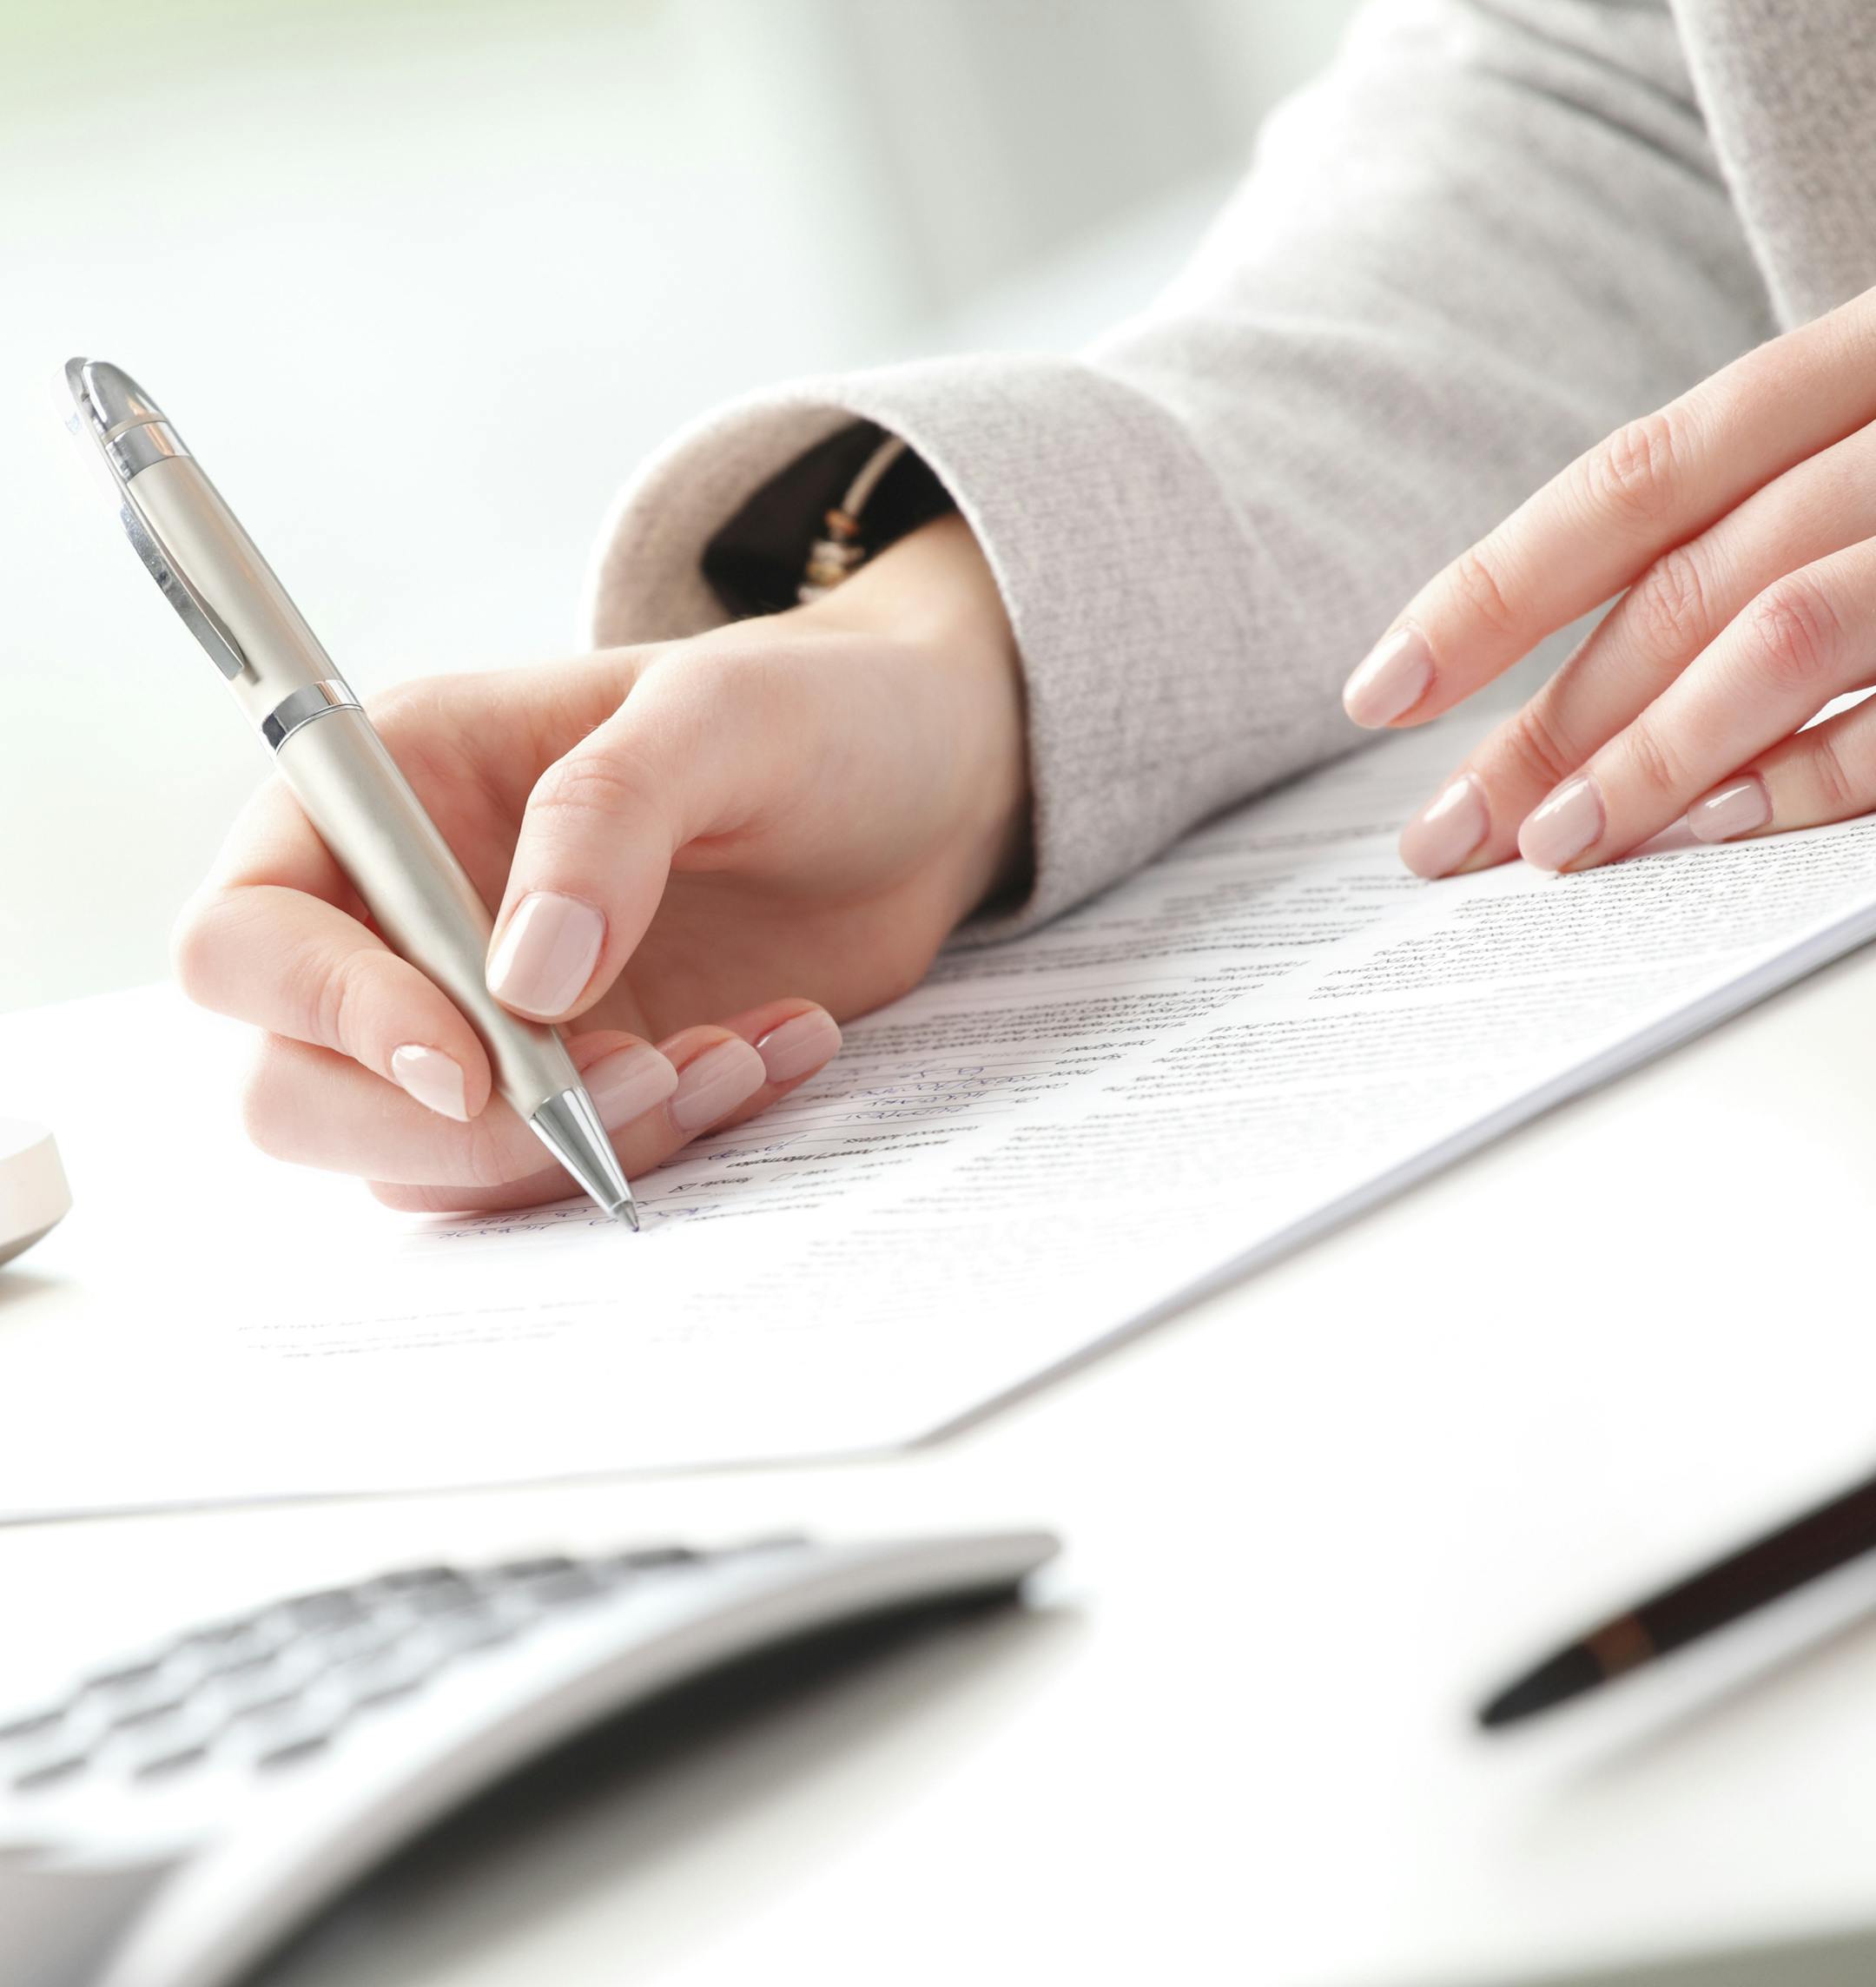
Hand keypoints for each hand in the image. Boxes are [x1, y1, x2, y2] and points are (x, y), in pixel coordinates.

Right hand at [174, 514, 1028, 1212]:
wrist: (922, 781)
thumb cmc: (811, 709)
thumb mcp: (720, 717)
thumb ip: (607, 819)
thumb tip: (519, 982)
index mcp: (394, 795)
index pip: (249, 937)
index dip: (329, 1013)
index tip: (472, 1059)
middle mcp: (409, 919)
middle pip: (298, 1089)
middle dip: (456, 1126)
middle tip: (630, 1078)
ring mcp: (488, 1018)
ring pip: (432, 1160)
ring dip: (585, 1143)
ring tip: (738, 1050)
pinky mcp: (577, 1082)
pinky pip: (565, 1169)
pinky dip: (664, 1142)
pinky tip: (771, 1050)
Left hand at [1340, 288, 1875, 876]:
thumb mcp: (1865, 463)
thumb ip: (1752, 542)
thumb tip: (1572, 708)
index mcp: (1863, 362)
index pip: (1638, 480)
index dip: (1496, 586)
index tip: (1378, 689)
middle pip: (1689, 576)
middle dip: (1548, 714)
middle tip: (1442, 832)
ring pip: (1792, 624)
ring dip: (1655, 751)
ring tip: (1549, 852)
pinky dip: (1809, 776)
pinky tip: (1711, 835)